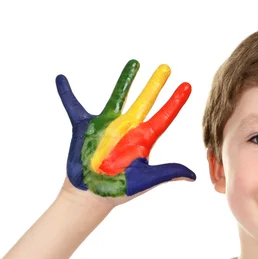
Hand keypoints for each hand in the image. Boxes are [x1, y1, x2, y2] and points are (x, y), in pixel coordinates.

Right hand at [58, 59, 194, 203]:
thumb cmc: (120, 190)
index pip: (164, 116)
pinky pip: (74, 106)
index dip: (175, 102)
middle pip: (145, 101)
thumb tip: (193, 177)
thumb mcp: (146, 180)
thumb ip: (168, 173)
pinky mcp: (86, 127)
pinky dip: (67, 93)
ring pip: (118, 96)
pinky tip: (61, 79)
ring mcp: (107, 126)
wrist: (91, 196)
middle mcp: (128, 128)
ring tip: (135, 61)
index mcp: (143, 139)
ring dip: (126, 79)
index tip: (188, 85)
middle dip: (155, 84)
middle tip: (166, 67)